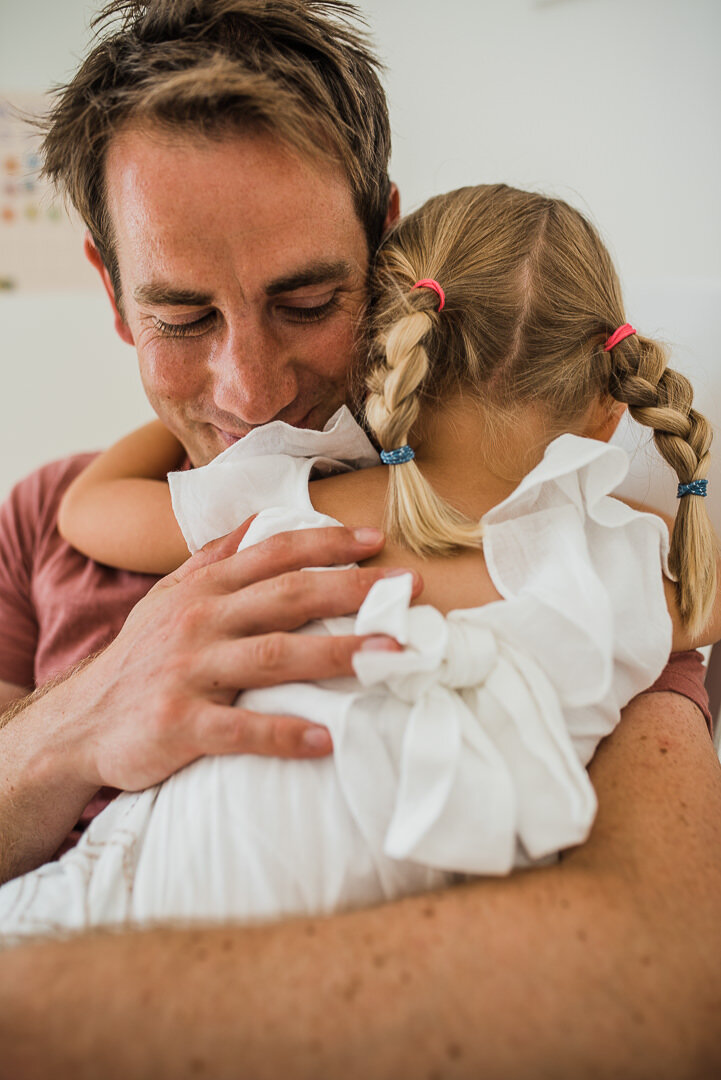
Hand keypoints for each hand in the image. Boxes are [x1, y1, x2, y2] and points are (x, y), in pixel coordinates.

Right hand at [63, 522, 418, 791]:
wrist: (79, 722)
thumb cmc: (140, 657)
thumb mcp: (169, 596)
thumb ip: (215, 558)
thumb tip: (260, 518)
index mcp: (204, 588)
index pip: (274, 553)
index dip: (327, 543)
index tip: (378, 540)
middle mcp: (199, 620)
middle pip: (287, 596)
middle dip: (352, 589)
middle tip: (410, 590)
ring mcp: (189, 671)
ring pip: (274, 656)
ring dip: (338, 653)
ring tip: (392, 658)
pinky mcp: (179, 723)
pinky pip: (240, 729)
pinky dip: (284, 734)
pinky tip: (326, 739)